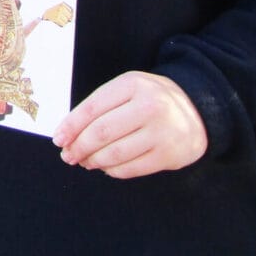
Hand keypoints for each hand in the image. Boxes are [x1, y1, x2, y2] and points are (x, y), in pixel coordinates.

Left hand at [51, 71, 207, 178]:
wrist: (197, 109)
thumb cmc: (150, 99)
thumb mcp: (127, 89)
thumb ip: (99, 106)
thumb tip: (67, 134)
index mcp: (132, 85)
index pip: (92, 108)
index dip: (70, 126)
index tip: (58, 139)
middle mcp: (149, 106)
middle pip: (101, 133)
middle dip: (78, 147)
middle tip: (68, 155)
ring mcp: (161, 132)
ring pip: (114, 154)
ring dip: (93, 161)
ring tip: (85, 161)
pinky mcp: (169, 155)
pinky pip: (130, 169)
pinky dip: (112, 171)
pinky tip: (105, 167)